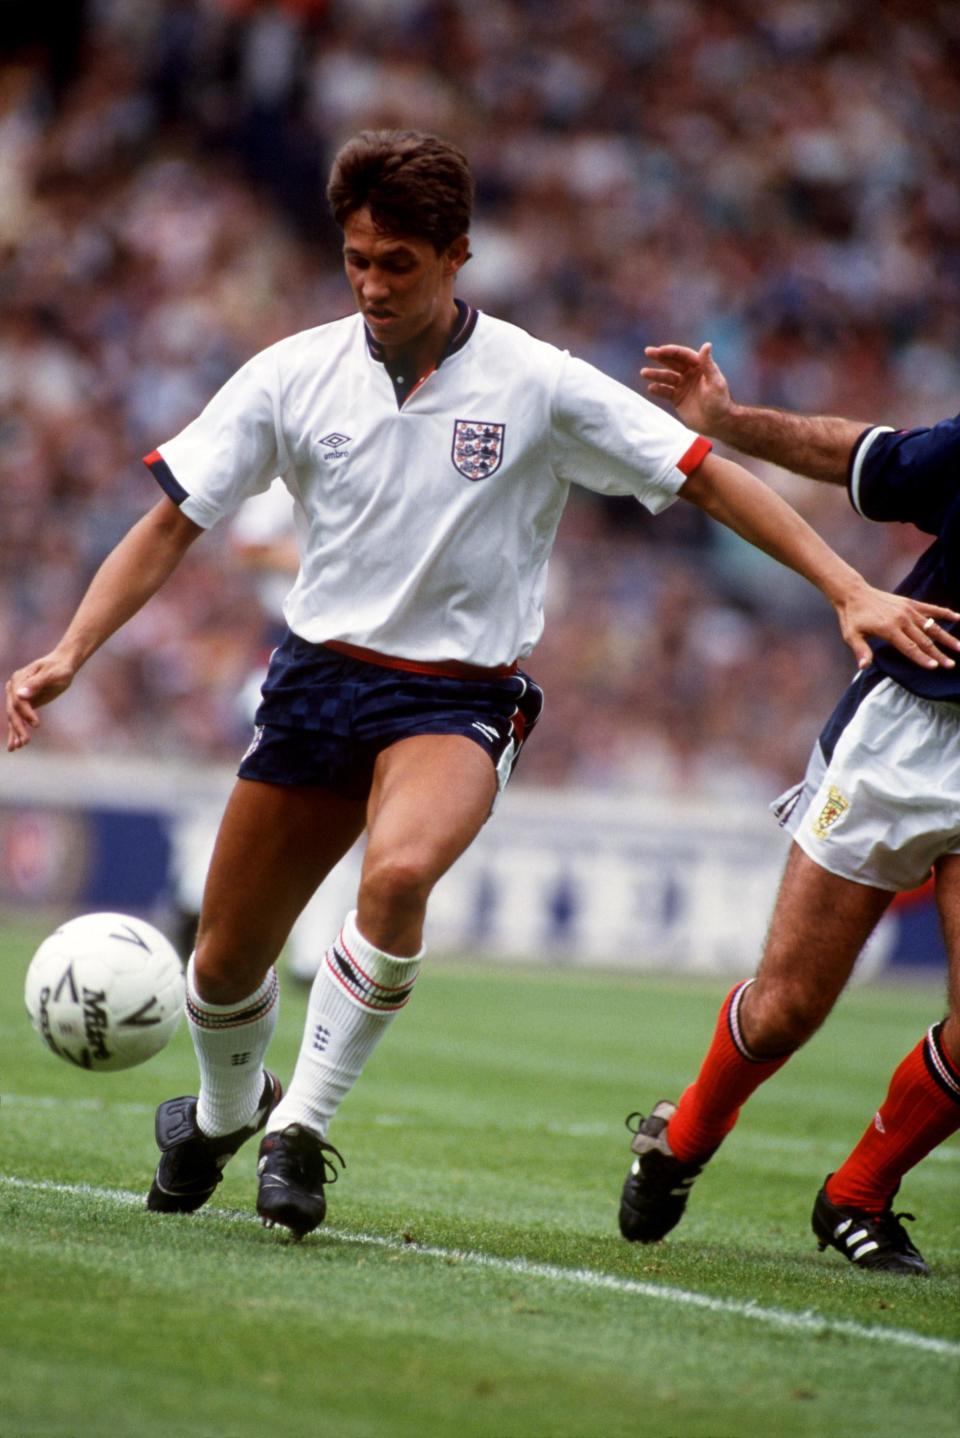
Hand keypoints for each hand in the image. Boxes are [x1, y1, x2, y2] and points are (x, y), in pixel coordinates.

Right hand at [5, 652, 76, 750]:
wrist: (63, 665)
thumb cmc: (60, 668)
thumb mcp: (52, 674)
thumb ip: (36, 683)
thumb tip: (20, 694)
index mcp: (18, 679)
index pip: (18, 700)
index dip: (26, 713)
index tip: (37, 724)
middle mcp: (13, 687)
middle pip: (13, 710)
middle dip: (18, 727)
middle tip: (25, 742)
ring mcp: (17, 695)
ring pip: (13, 716)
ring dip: (15, 732)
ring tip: (17, 748)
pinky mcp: (24, 703)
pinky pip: (19, 718)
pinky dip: (18, 730)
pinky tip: (17, 744)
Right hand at [640, 341, 730, 432]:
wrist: (717, 423)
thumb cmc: (720, 402)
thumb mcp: (715, 382)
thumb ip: (708, 364)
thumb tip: (706, 344)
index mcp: (700, 367)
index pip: (684, 355)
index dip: (672, 351)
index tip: (660, 350)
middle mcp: (690, 374)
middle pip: (673, 363)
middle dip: (660, 357)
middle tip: (648, 351)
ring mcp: (683, 386)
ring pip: (666, 377)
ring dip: (655, 374)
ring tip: (644, 372)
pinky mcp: (677, 399)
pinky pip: (665, 392)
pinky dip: (658, 389)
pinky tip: (651, 388)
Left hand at [834, 588, 959, 671]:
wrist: (854, 593)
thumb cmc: (852, 618)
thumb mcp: (851, 635)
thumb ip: (861, 650)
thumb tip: (864, 667)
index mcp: (888, 628)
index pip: (909, 647)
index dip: (922, 658)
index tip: (935, 667)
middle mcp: (901, 619)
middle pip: (924, 640)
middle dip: (938, 654)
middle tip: (951, 665)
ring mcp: (908, 610)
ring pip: (932, 626)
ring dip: (947, 638)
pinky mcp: (911, 603)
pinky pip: (931, 609)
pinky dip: (945, 613)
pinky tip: (959, 617)